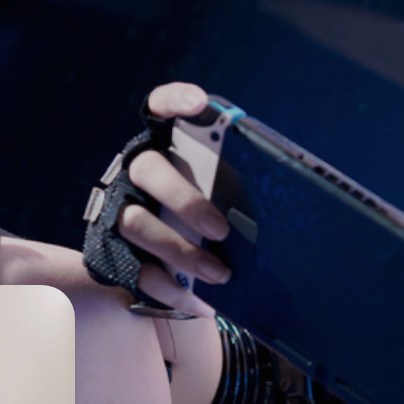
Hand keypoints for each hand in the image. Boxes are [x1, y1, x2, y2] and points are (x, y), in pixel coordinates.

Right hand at [117, 82, 234, 316]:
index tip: (199, 104)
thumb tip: (290, 193)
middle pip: (148, 170)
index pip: (158, 108)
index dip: (174, 100)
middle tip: (221, 229)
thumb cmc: (205, 216)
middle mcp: (134, 173)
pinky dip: (171, 289)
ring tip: (220, 273)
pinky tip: (201, 303)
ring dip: (181, 251)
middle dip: (185, 200)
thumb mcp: (221, 193)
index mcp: (162, 147)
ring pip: (137, 223)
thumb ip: (237, 184)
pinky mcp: (113, 251)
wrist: (162, 262)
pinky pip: (136, 270)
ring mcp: (119, 211)